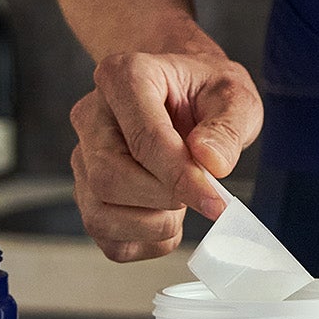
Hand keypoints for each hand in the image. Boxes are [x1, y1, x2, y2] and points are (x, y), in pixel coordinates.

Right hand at [67, 34, 261, 262]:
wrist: (186, 94)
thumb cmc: (205, 92)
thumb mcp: (234, 95)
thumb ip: (228, 126)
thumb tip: (211, 162)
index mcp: (124, 77)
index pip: (144, 138)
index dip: (181, 177)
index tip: (216, 201)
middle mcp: (91, 116)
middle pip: (108, 178)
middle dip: (164, 199)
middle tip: (201, 193)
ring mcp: (83, 157)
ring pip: (99, 214)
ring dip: (153, 224)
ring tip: (183, 202)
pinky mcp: (87, 192)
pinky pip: (106, 238)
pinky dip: (146, 241)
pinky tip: (168, 218)